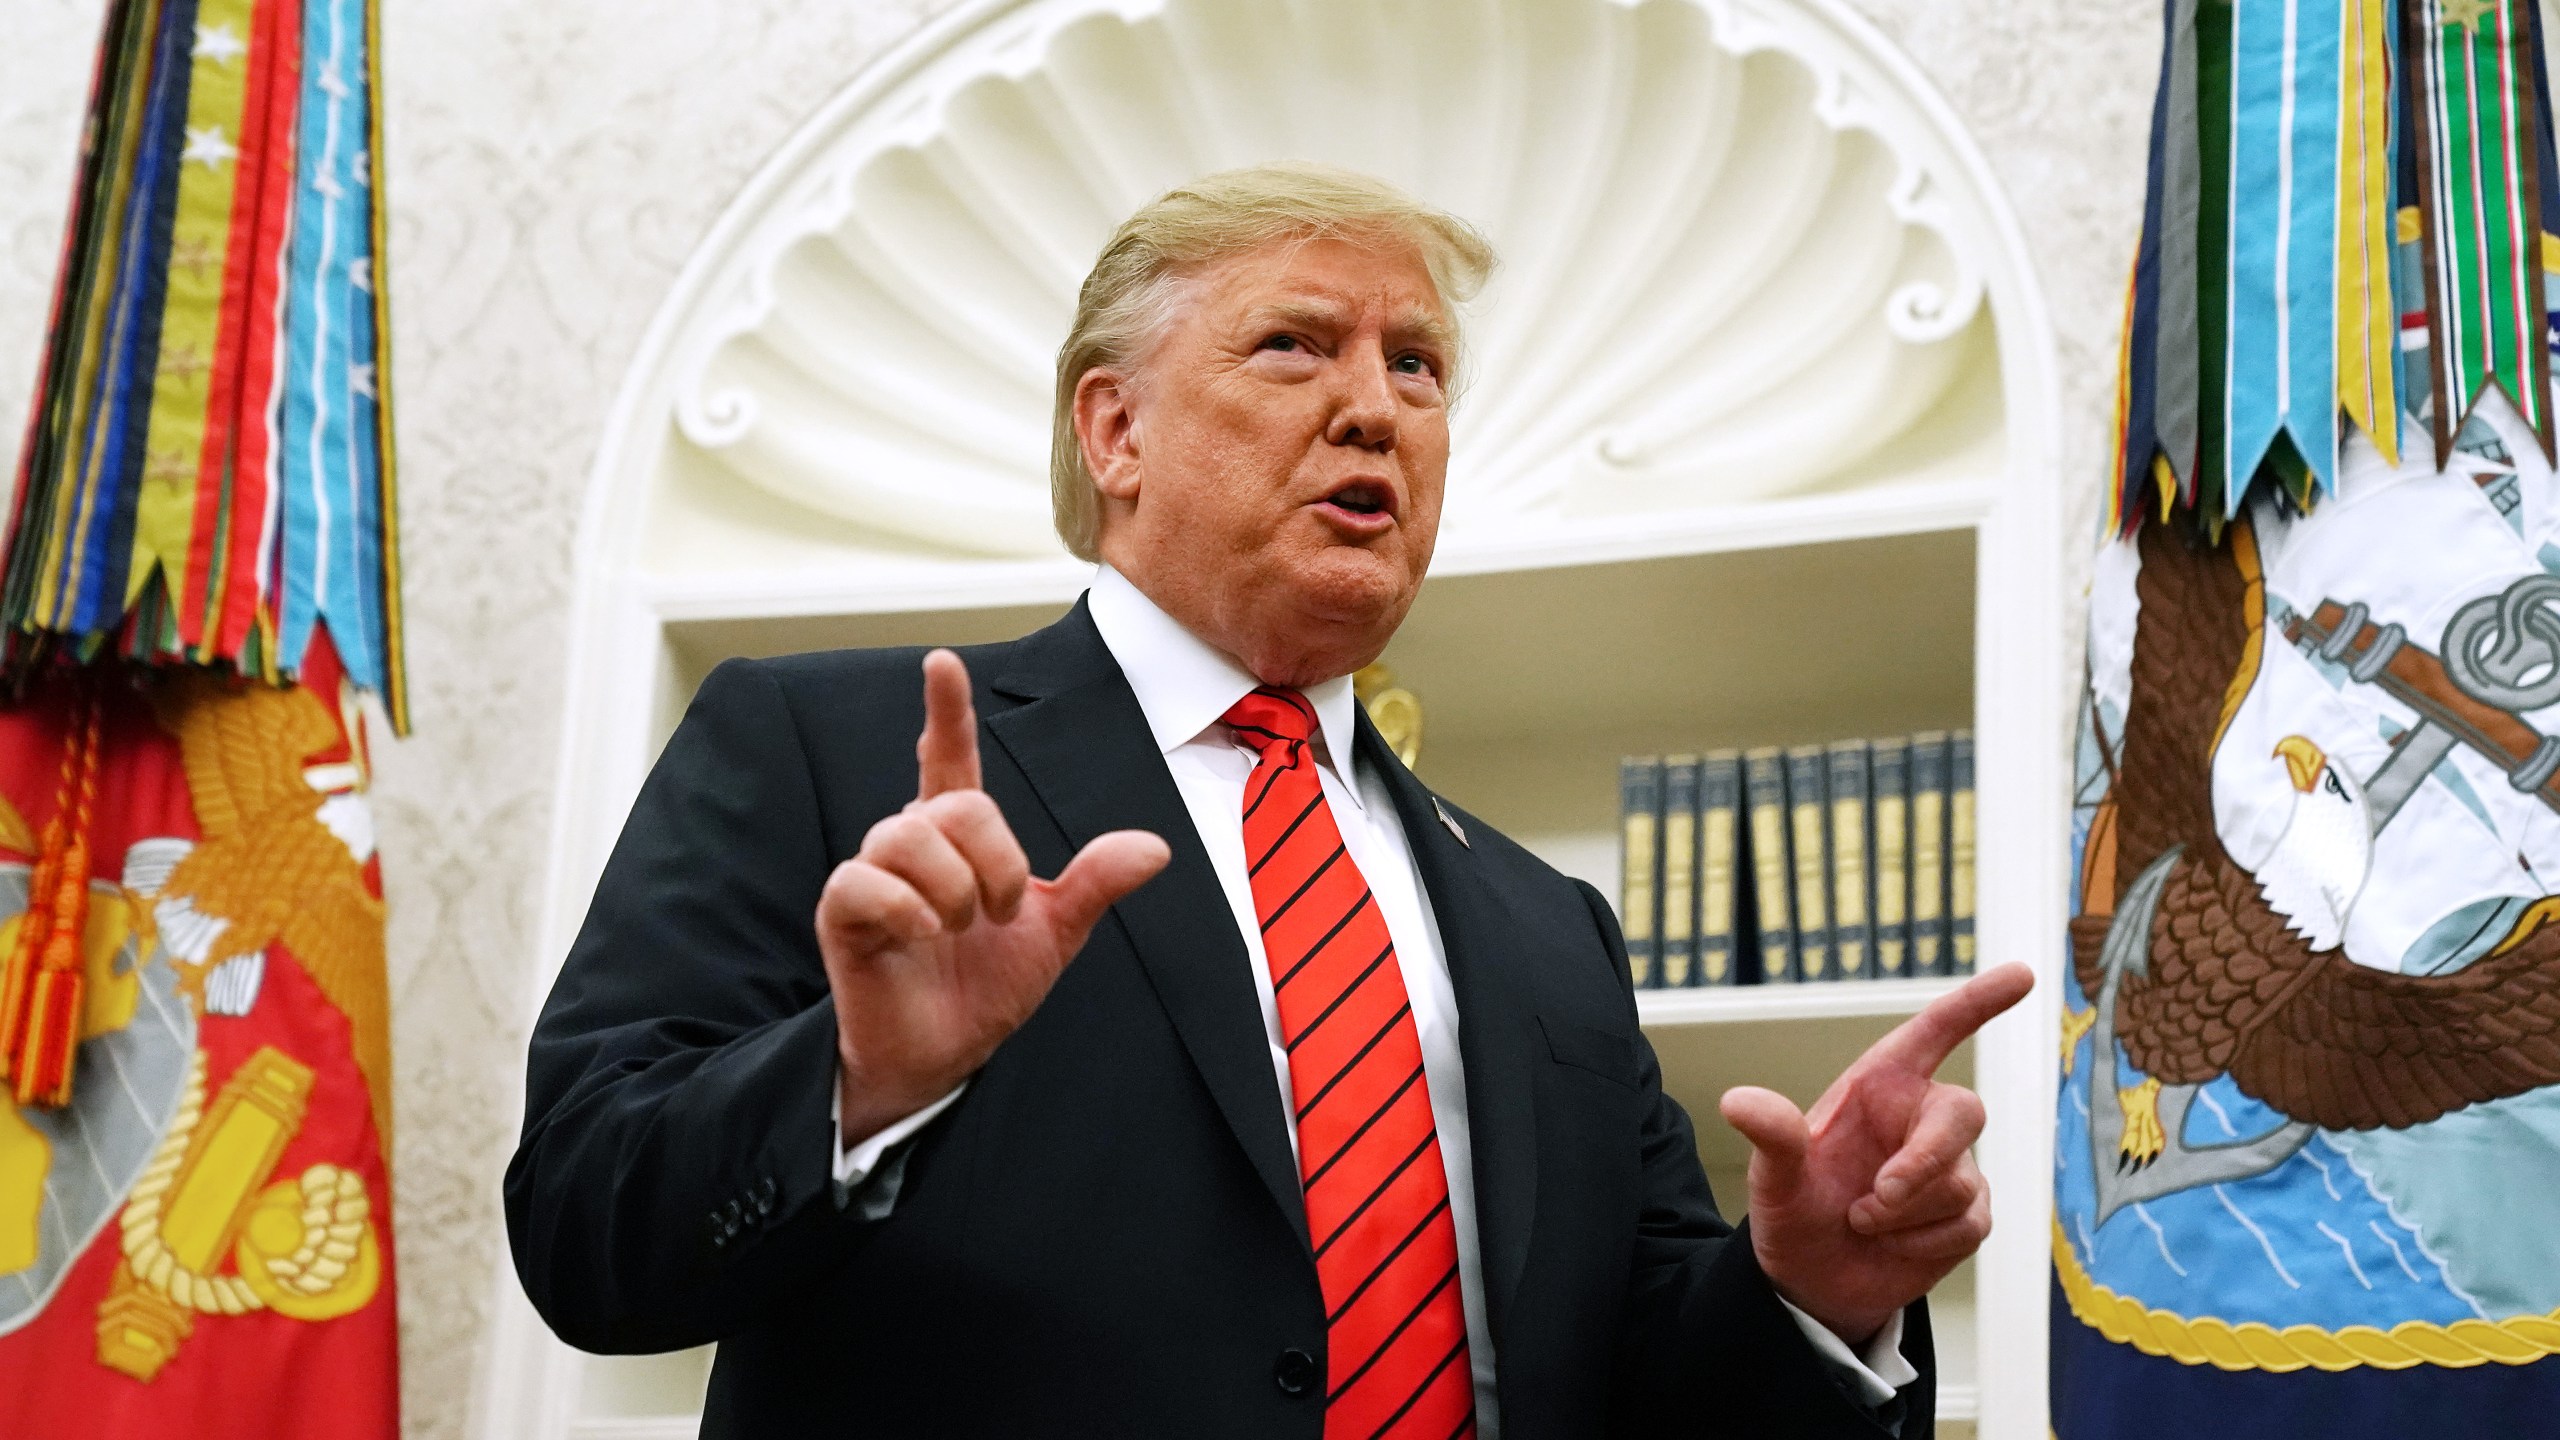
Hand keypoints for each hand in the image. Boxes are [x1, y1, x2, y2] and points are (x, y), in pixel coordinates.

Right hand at [819, 649, 1170, 1145]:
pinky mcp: (842, 912)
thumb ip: (1096, 884)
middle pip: (958, 804)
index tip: (942, 663)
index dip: (947, 711)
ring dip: (954, 887)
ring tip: (959, 928)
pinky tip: (923, 936)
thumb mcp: (1055, 932)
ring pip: (909, 833)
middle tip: (1002, 913)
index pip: (948, 757)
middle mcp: (911, 842)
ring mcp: (872, 874)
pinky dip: (909, 908)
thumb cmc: (985, 988)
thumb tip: (1155, 849)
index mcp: (959, 838)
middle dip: (997, 861)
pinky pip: (866, 881)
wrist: (944, 1056)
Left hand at [1718, 963, 2033, 1346]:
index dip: (1978, 1002)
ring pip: (1956, 1184)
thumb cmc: (1794, 1211)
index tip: (2022, 974)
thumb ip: (1770, 1137)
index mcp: (1879, 1087)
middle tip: (1878, 1196)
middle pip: (1964, 1112)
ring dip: (1901, 1216)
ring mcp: (1953, 1167)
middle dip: (1926, 1159)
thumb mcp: (1772, 1177)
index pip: (1936, 1032)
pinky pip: (1965, 1225)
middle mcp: (1921, 1118)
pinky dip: (1918, 1243)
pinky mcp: (1970, 1215)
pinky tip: (1888, 1244)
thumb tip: (1737, 1102)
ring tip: (1859, 1221)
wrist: (1814, 1279)